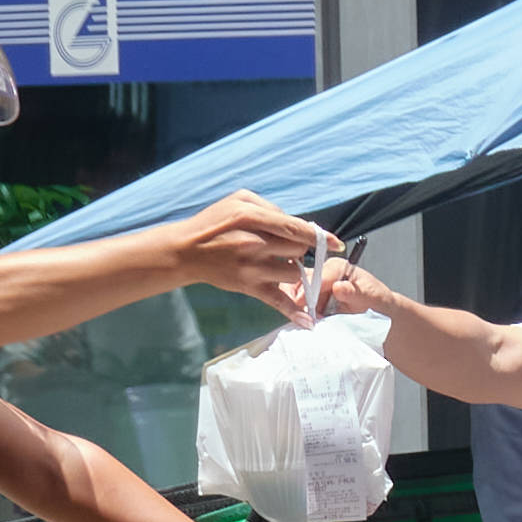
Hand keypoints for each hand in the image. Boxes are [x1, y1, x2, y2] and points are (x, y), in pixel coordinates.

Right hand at [160, 191, 338, 310]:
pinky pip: (276, 300)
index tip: (337, 243)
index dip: (321, 236)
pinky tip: (309, 321)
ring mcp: (252, 267)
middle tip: (293, 247)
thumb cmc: (213, 222)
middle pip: (299, 248)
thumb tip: (295, 222)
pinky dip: (293, 312)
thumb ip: (270, 207)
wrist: (184, 250)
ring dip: (297, 268)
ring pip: (293, 271)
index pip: (296, 227)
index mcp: (253, 217)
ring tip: (285, 263)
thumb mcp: (239, 200)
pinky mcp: (248, 286)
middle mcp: (255, 243)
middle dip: (303, 248)